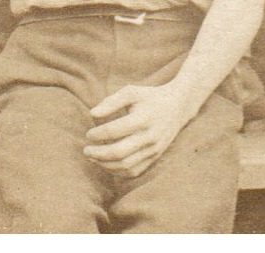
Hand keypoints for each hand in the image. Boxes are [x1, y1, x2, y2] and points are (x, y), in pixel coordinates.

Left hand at [83, 82, 200, 177]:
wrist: (178, 107)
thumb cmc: (149, 97)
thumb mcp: (131, 92)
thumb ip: (111, 101)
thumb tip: (92, 113)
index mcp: (142, 119)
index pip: (114, 131)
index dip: (98, 134)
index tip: (88, 134)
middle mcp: (149, 137)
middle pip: (119, 152)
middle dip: (98, 154)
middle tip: (86, 150)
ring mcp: (153, 149)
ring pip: (126, 165)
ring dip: (106, 165)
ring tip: (92, 158)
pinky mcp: (155, 157)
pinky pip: (135, 171)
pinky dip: (119, 171)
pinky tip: (107, 165)